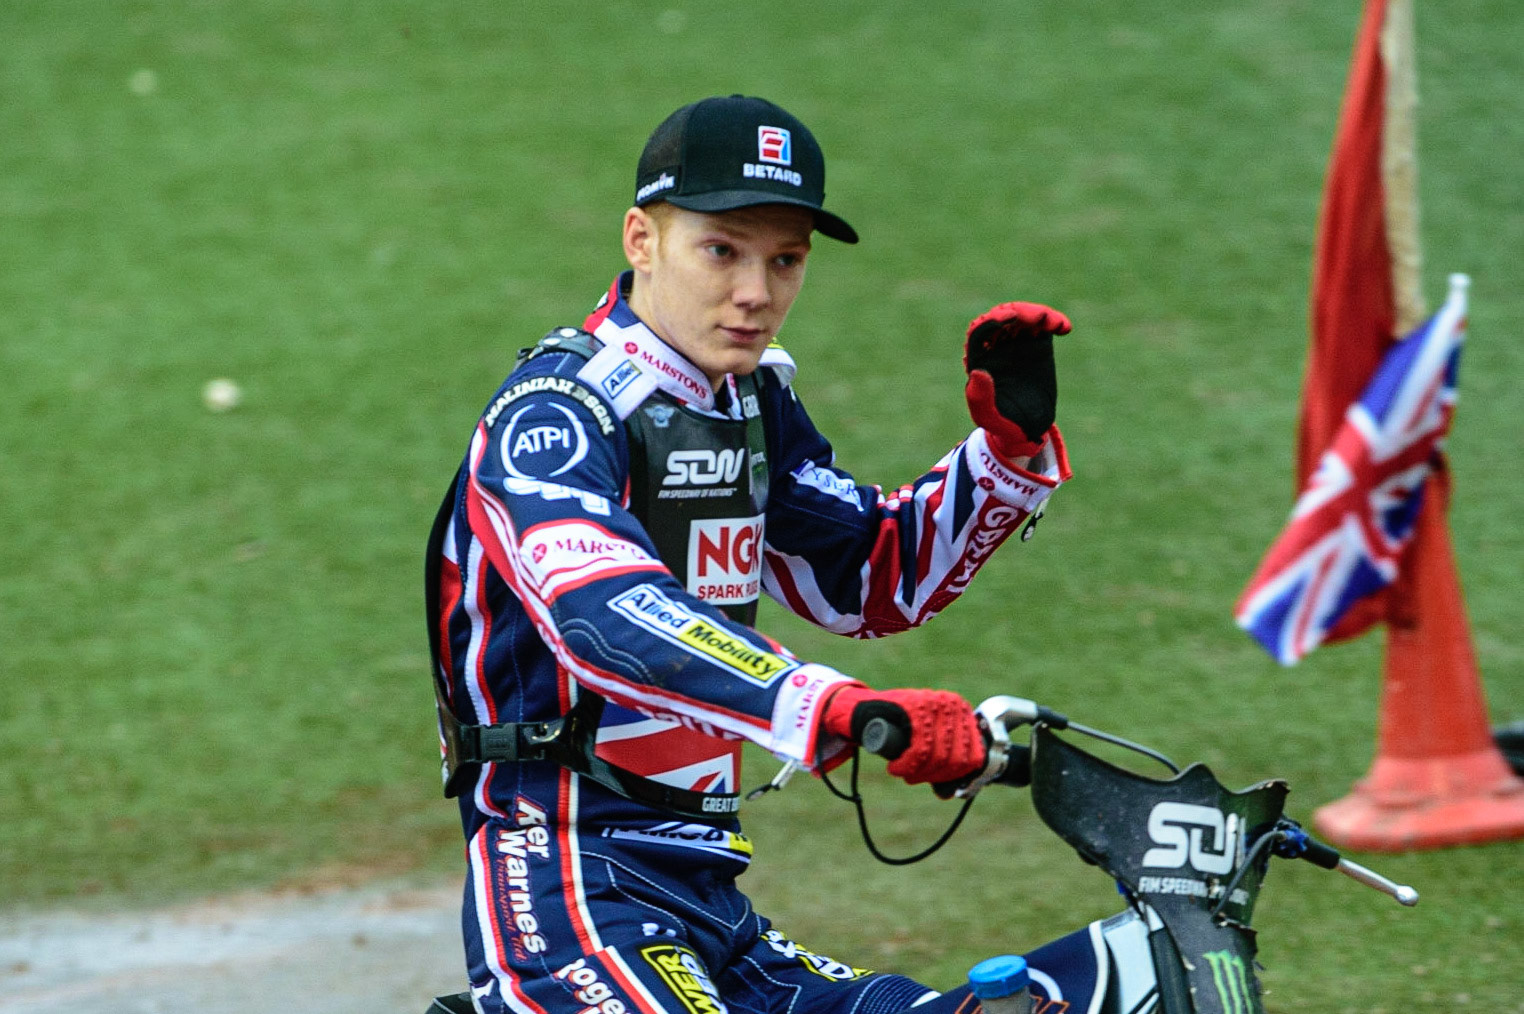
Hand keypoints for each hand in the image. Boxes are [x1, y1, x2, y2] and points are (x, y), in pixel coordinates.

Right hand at [821, 685, 983, 786]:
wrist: (865, 710)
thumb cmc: (899, 730)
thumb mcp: (928, 745)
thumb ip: (942, 763)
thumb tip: (951, 793)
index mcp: (964, 713)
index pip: (975, 757)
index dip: (954, 777)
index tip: (935, 782)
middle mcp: (954, 705)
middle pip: (957, 759)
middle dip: (934, 776)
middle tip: (914, 777)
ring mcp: (936, 703)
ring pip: (939, 756)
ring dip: (918, 773)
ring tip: (903, 772)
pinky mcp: (917, 707)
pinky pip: (921, 748)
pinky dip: (908, 765)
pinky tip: (896, 767)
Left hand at [964, 301, 1070, 460]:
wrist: (1029, 429)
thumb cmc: (1003, 424)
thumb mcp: (989, 417)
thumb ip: (980, 399)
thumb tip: (977, 371)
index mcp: (979, 359)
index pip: (980, 331)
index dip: (993, 321)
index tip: (1011, 318)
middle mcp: (996, 346)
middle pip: (1002, 317)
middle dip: (1019, 312)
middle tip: (1038, 319)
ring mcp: (1017, 342)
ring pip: (1023, 316)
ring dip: (1037, 313)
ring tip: (1054, 324)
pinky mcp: (1036, 344)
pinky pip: (1043, 324)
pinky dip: (1053, 320)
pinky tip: (1064, 327)